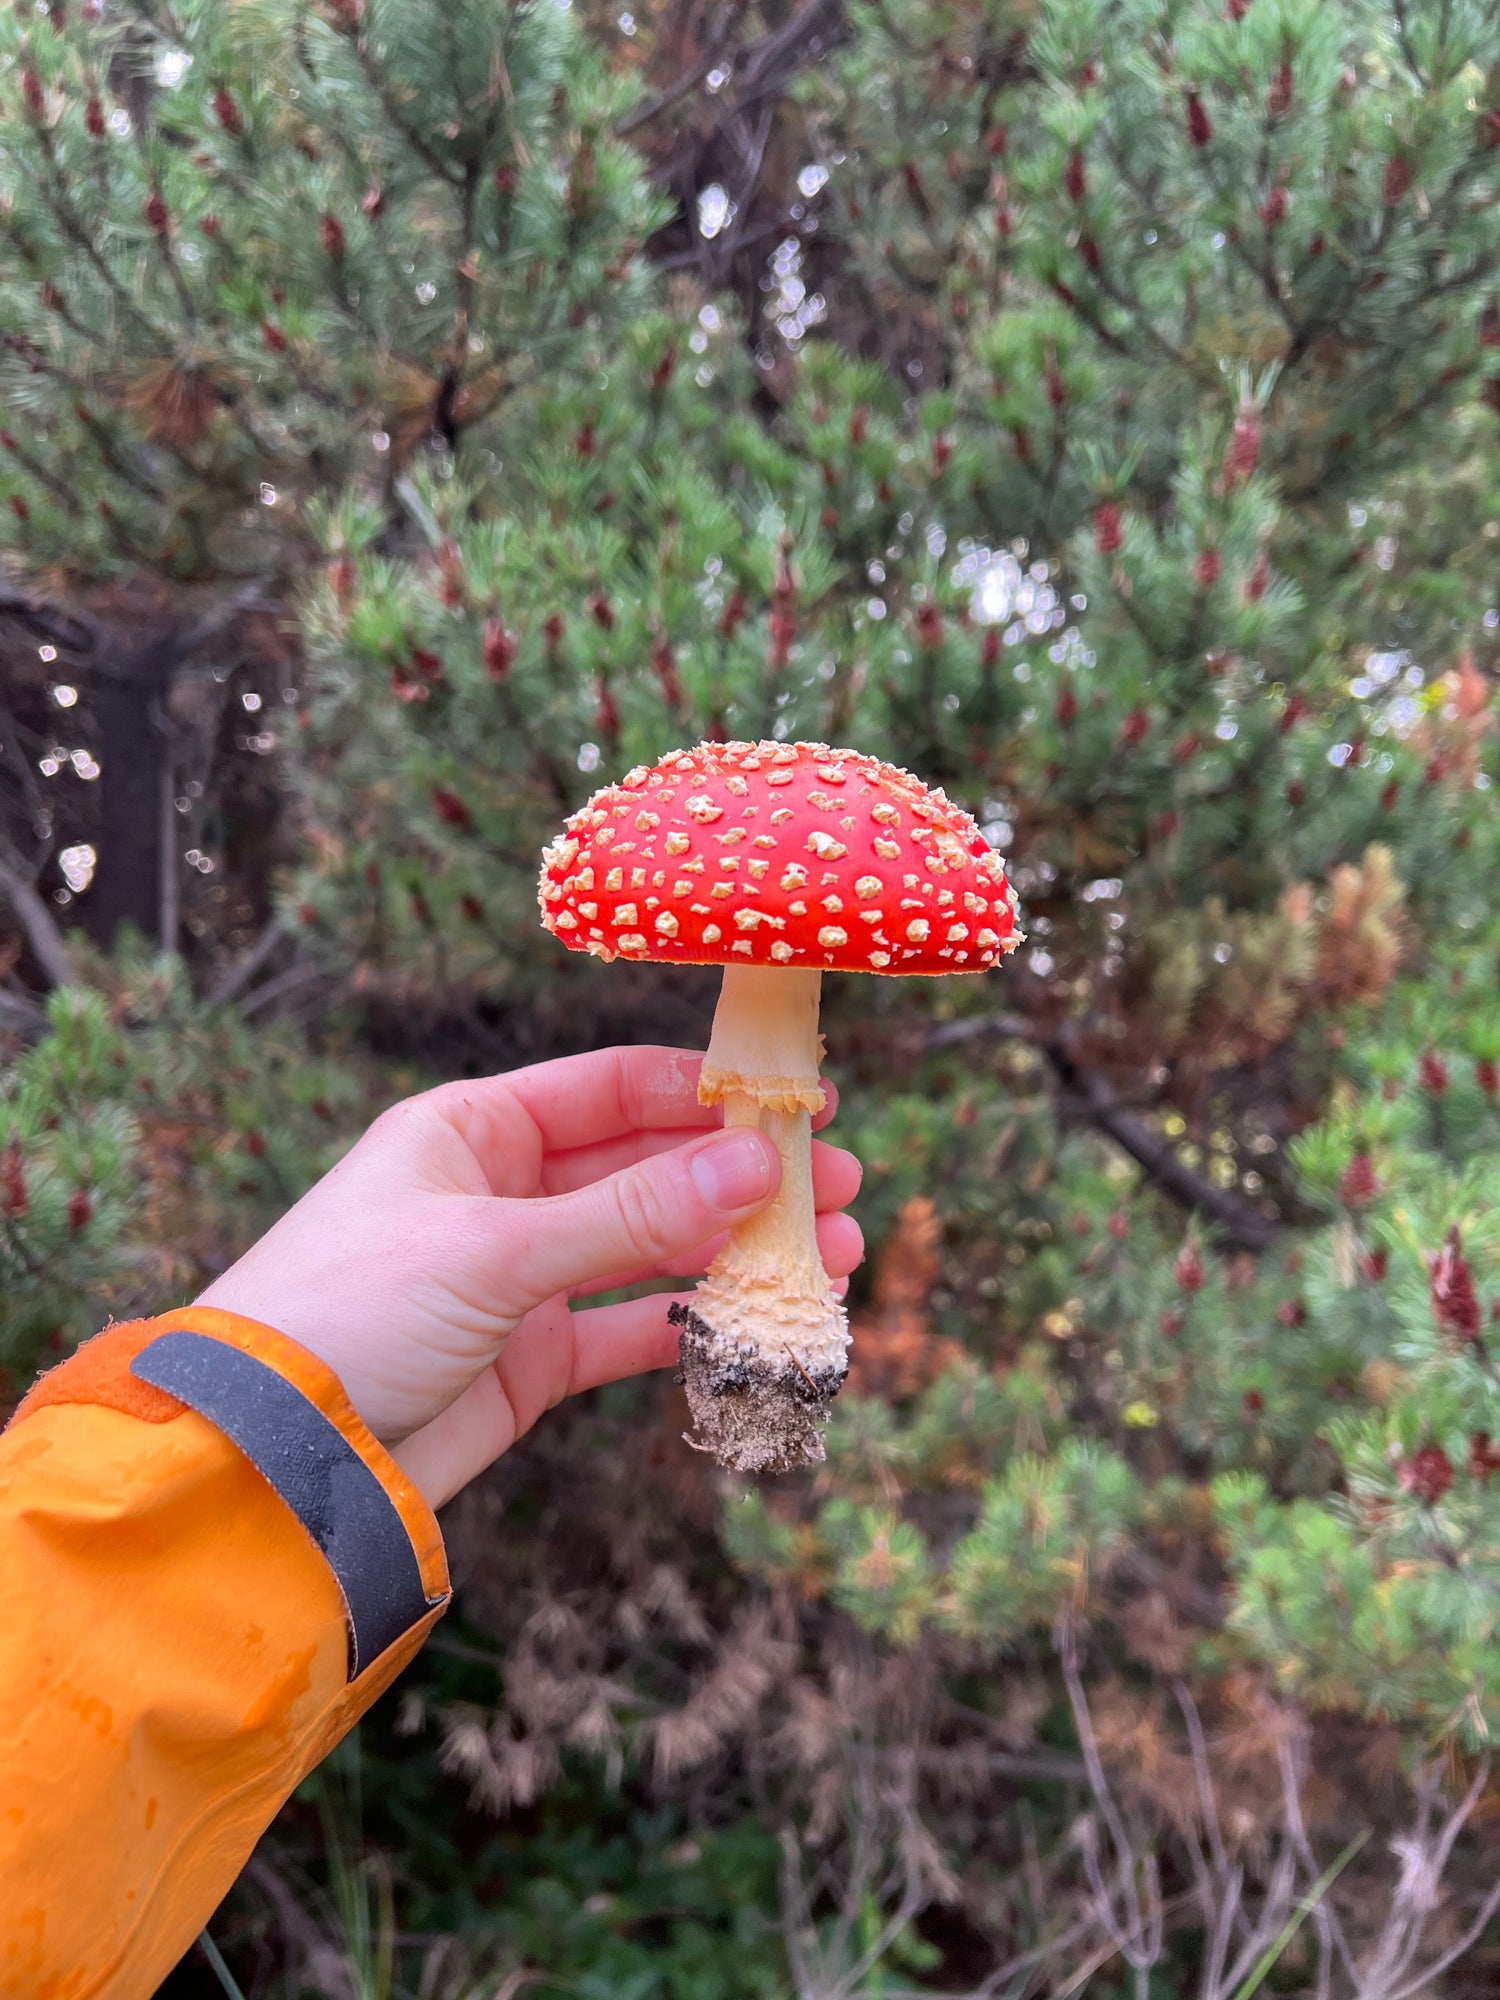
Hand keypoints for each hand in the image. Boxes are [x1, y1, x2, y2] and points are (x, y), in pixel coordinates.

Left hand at [196, 1046, 861, 1506]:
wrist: (272, 1457)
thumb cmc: (349, 1311)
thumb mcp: (494, 1249)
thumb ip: (629, 1213)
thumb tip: (757, 1164)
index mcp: (474, 1129)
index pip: (613, 1088)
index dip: (708, 1093)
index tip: (800, 1102)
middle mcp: (502, 1192)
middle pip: (647, 1167)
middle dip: (742, 1177)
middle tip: (838, 1187)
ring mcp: (520, 1276)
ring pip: (650, 1247)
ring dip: (735, 1248)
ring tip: (833, 1256)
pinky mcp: (531, 1358)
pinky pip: (630, 1327)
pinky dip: (692, 1320)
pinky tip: (759, 1317)